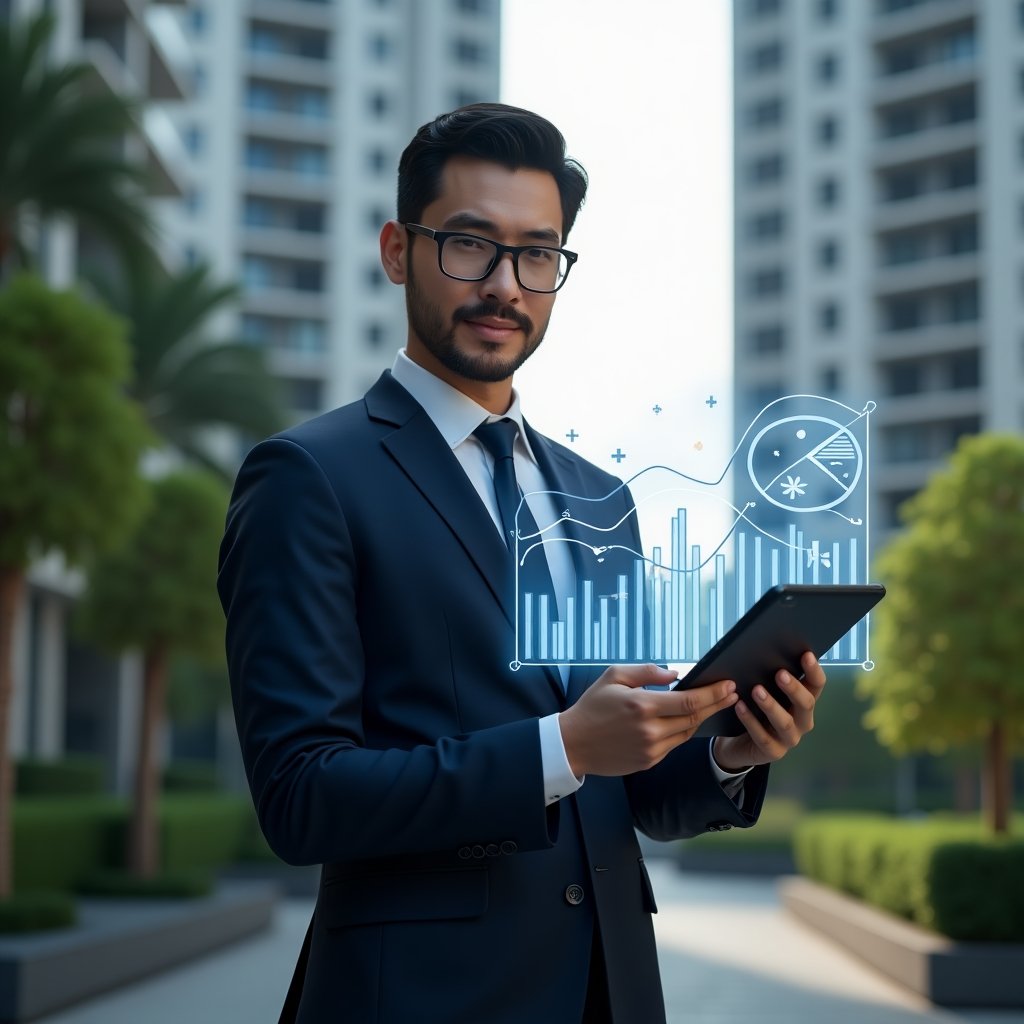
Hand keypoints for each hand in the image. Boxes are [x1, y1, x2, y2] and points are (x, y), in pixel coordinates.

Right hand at [558, 664, 738, 777]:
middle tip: (732, 693)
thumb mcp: (614, 676)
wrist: (574, 743)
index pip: (690, 701)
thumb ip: (647, 672)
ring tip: (714, 704)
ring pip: (687, 733)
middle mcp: (650, 730)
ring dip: (702, 718)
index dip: (713, 693)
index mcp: (642, 706)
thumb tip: (675, 674)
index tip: (729, 685)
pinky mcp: (649, 761)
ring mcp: (651, 749)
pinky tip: (688, 721)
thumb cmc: (592, 706)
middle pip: (695, 718)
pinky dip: (684, 731)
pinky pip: (674, 744)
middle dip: (716, 704)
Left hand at [712, 652, 825, 772]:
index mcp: (804, 702)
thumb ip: (771, 676)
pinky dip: (750, 721)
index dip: (814, 671)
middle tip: (779, 673)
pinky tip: (740, 707)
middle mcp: (802, 721)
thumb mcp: (767, 691)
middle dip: (793, 688)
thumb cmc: (757, 710)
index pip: (816, 686)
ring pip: (784, 722)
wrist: (740, 742)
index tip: (806, 654)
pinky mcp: (773, 752)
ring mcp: (789, 739)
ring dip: (770, 705)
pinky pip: (763, 737)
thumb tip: (765, 649)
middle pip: (806, 704)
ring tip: (756, 690)